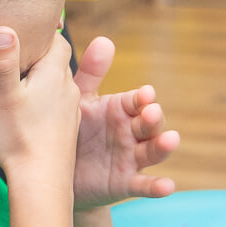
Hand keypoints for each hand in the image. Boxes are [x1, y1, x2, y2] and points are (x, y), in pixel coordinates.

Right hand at [0, 27, 80, 181]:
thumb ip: (3, 60)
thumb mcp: (3, 95)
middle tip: (15, 54)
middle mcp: (67, 90)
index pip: (56, 40)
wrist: (41, 182)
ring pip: (58, 85)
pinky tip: (28, 112)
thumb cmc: (18, 137)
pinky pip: (57, 106)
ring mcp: (69, 112)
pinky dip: (45, 102)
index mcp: (53, 74)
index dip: (42, 31)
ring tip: (18, 83)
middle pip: (57, 62)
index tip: (24, 29)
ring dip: (42, 80)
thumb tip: (2, 26)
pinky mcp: (65, 131)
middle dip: (39, 55)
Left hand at [72, 36, 177, 209]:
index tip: (145, 93)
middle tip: (152, 112)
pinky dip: (157, 187)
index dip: (142, 97)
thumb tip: (104, 39)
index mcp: (119, 109)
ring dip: (163, 146)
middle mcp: (130, 131)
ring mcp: (131, 157)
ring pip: (152, 151)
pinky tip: (167, 186)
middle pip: (149, 123)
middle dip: (154, 118)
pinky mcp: (126, 183)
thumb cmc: (71, 128)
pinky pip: (144, 185)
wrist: (55, 171)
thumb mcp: (79, 100)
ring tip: (170, 140)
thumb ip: (91, 74)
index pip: (136, 100)